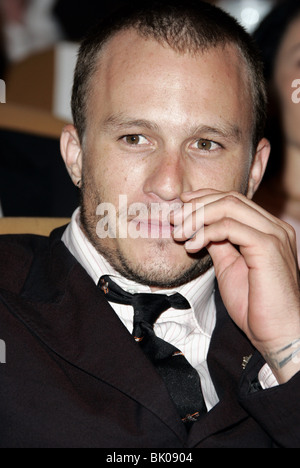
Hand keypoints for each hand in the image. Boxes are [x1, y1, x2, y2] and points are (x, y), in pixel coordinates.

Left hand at [170, 189, 299, 382]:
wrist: (276, 334)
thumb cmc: (255, 305)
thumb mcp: (229, 266)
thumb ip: (218, 244)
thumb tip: (199, 228)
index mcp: (268, 230)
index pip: (234, 200)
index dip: (205, 199)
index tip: (181, 207)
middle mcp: (274, 227)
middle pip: (230, 199)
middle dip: (197, 206)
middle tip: (174, 219)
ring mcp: (274, 234)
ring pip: (229, 207)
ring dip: (197, 217)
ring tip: (179, 233)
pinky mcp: (268, 246)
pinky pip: (229, 227)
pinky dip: (206, 232)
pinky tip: (192, 246)